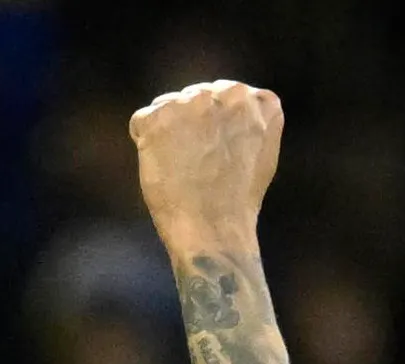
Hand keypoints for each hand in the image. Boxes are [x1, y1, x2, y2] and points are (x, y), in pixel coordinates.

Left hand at [131, 79, 282, 257]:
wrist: (213, 231)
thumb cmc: (238, 202)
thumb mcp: (261, 154)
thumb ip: (249, 122)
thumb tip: (227, 112)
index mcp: (258, 101)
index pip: (226, 98)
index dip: (217, 129)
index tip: (219, 155)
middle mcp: (226, 92)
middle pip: (196, 98)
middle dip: (191, 126)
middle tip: (199, 165)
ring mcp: (192, 101)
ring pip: (169, 108)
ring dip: (169, 134)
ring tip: (183, 170)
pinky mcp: (158, 116)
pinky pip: (143, 122)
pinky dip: (146, 145)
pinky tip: (165, 170)